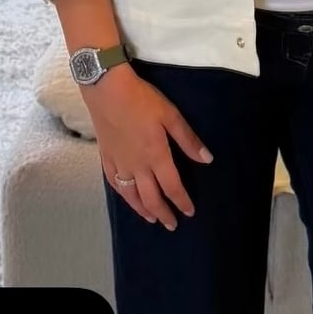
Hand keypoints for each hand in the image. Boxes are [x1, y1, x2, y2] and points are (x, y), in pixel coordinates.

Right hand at [84, 63, 212, 230]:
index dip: (181, 201)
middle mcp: (137, 166)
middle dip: (163, 213)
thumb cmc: (141, 100)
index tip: (189, 212)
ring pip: (131, 195)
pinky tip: (128, 198)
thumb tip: (206, 159)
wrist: (106, 89)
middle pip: (151, 197)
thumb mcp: (170, 115)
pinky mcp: (106, 157)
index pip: (172, 187)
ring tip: (152, 219)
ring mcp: (119, 163)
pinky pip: (114, 183)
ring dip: (143, 210)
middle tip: (172, 224)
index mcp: (156, 156)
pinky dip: (123, 195)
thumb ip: (188, 140)